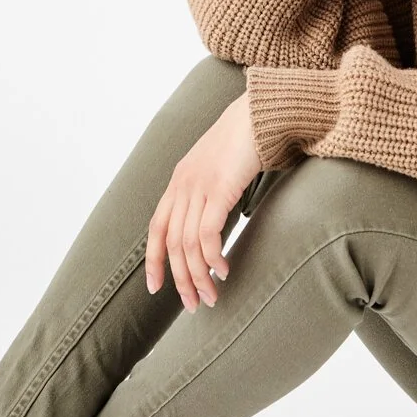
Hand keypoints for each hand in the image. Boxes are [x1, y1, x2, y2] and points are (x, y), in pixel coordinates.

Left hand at [145, 91, 262, 310]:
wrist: (262, 112)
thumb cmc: (248, 139)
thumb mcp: (220, 167)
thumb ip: (211, 191)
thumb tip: (216, 220)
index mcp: (179, 181)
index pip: (157, 228)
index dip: (154, 261)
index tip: (156, 288)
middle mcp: (183, 185)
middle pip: (172, 244)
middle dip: (180, 279)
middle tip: (195, 304)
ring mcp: (199, 187)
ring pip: (187, 244)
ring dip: (198, 276)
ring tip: (212, 296)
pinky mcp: (219, 189)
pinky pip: (207, 233)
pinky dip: (212, 257)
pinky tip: (223, 271)